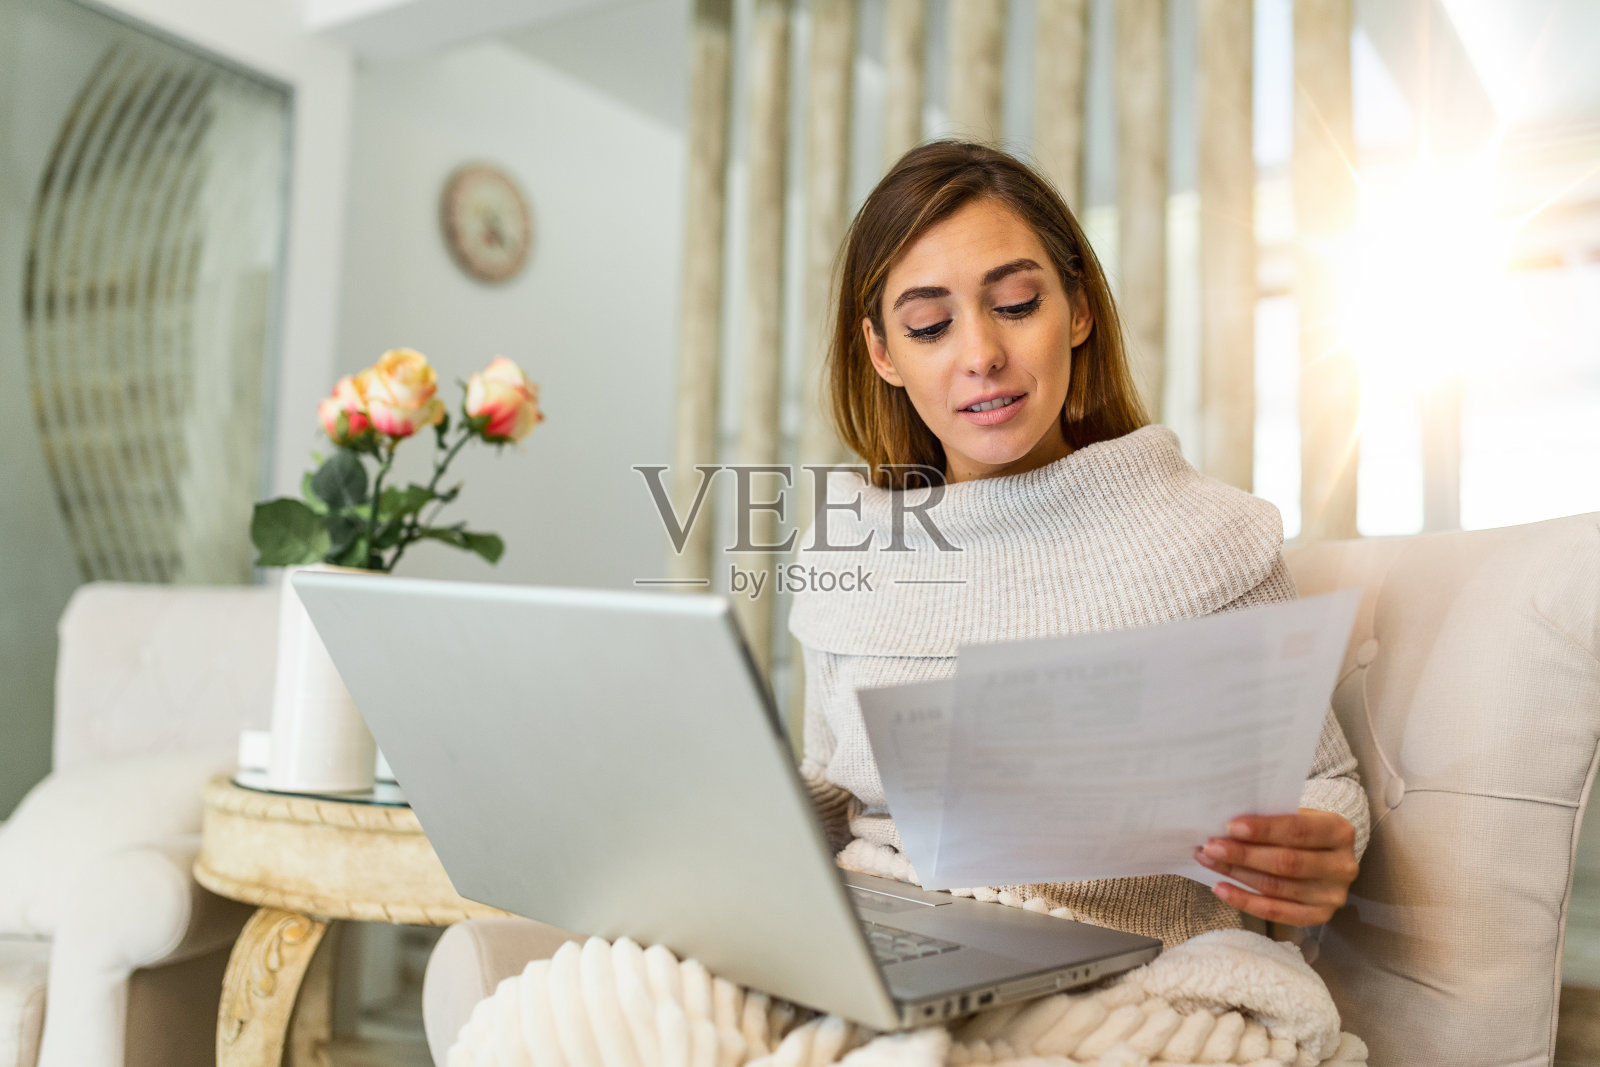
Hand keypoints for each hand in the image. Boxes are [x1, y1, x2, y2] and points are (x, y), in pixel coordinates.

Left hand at [1194, 808, 1357, 926]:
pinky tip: (1221, 888)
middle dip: (1243, 855)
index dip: (1263, 830)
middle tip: (1210, 847)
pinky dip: (1245, 901)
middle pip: (1286, 862)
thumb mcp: (1298, 815)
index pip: (1298, 830)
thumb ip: (1272, 818)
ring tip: (1209, 862)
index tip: (1230, 827)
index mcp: (1339, 831)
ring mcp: (1333, 895)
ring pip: (1276, 887)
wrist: (1327, 854)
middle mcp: (1342, 866)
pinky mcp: (1319, 916)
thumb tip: (1226, 827)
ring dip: (1237, 874)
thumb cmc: (1304, 829)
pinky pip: (1276, 913)